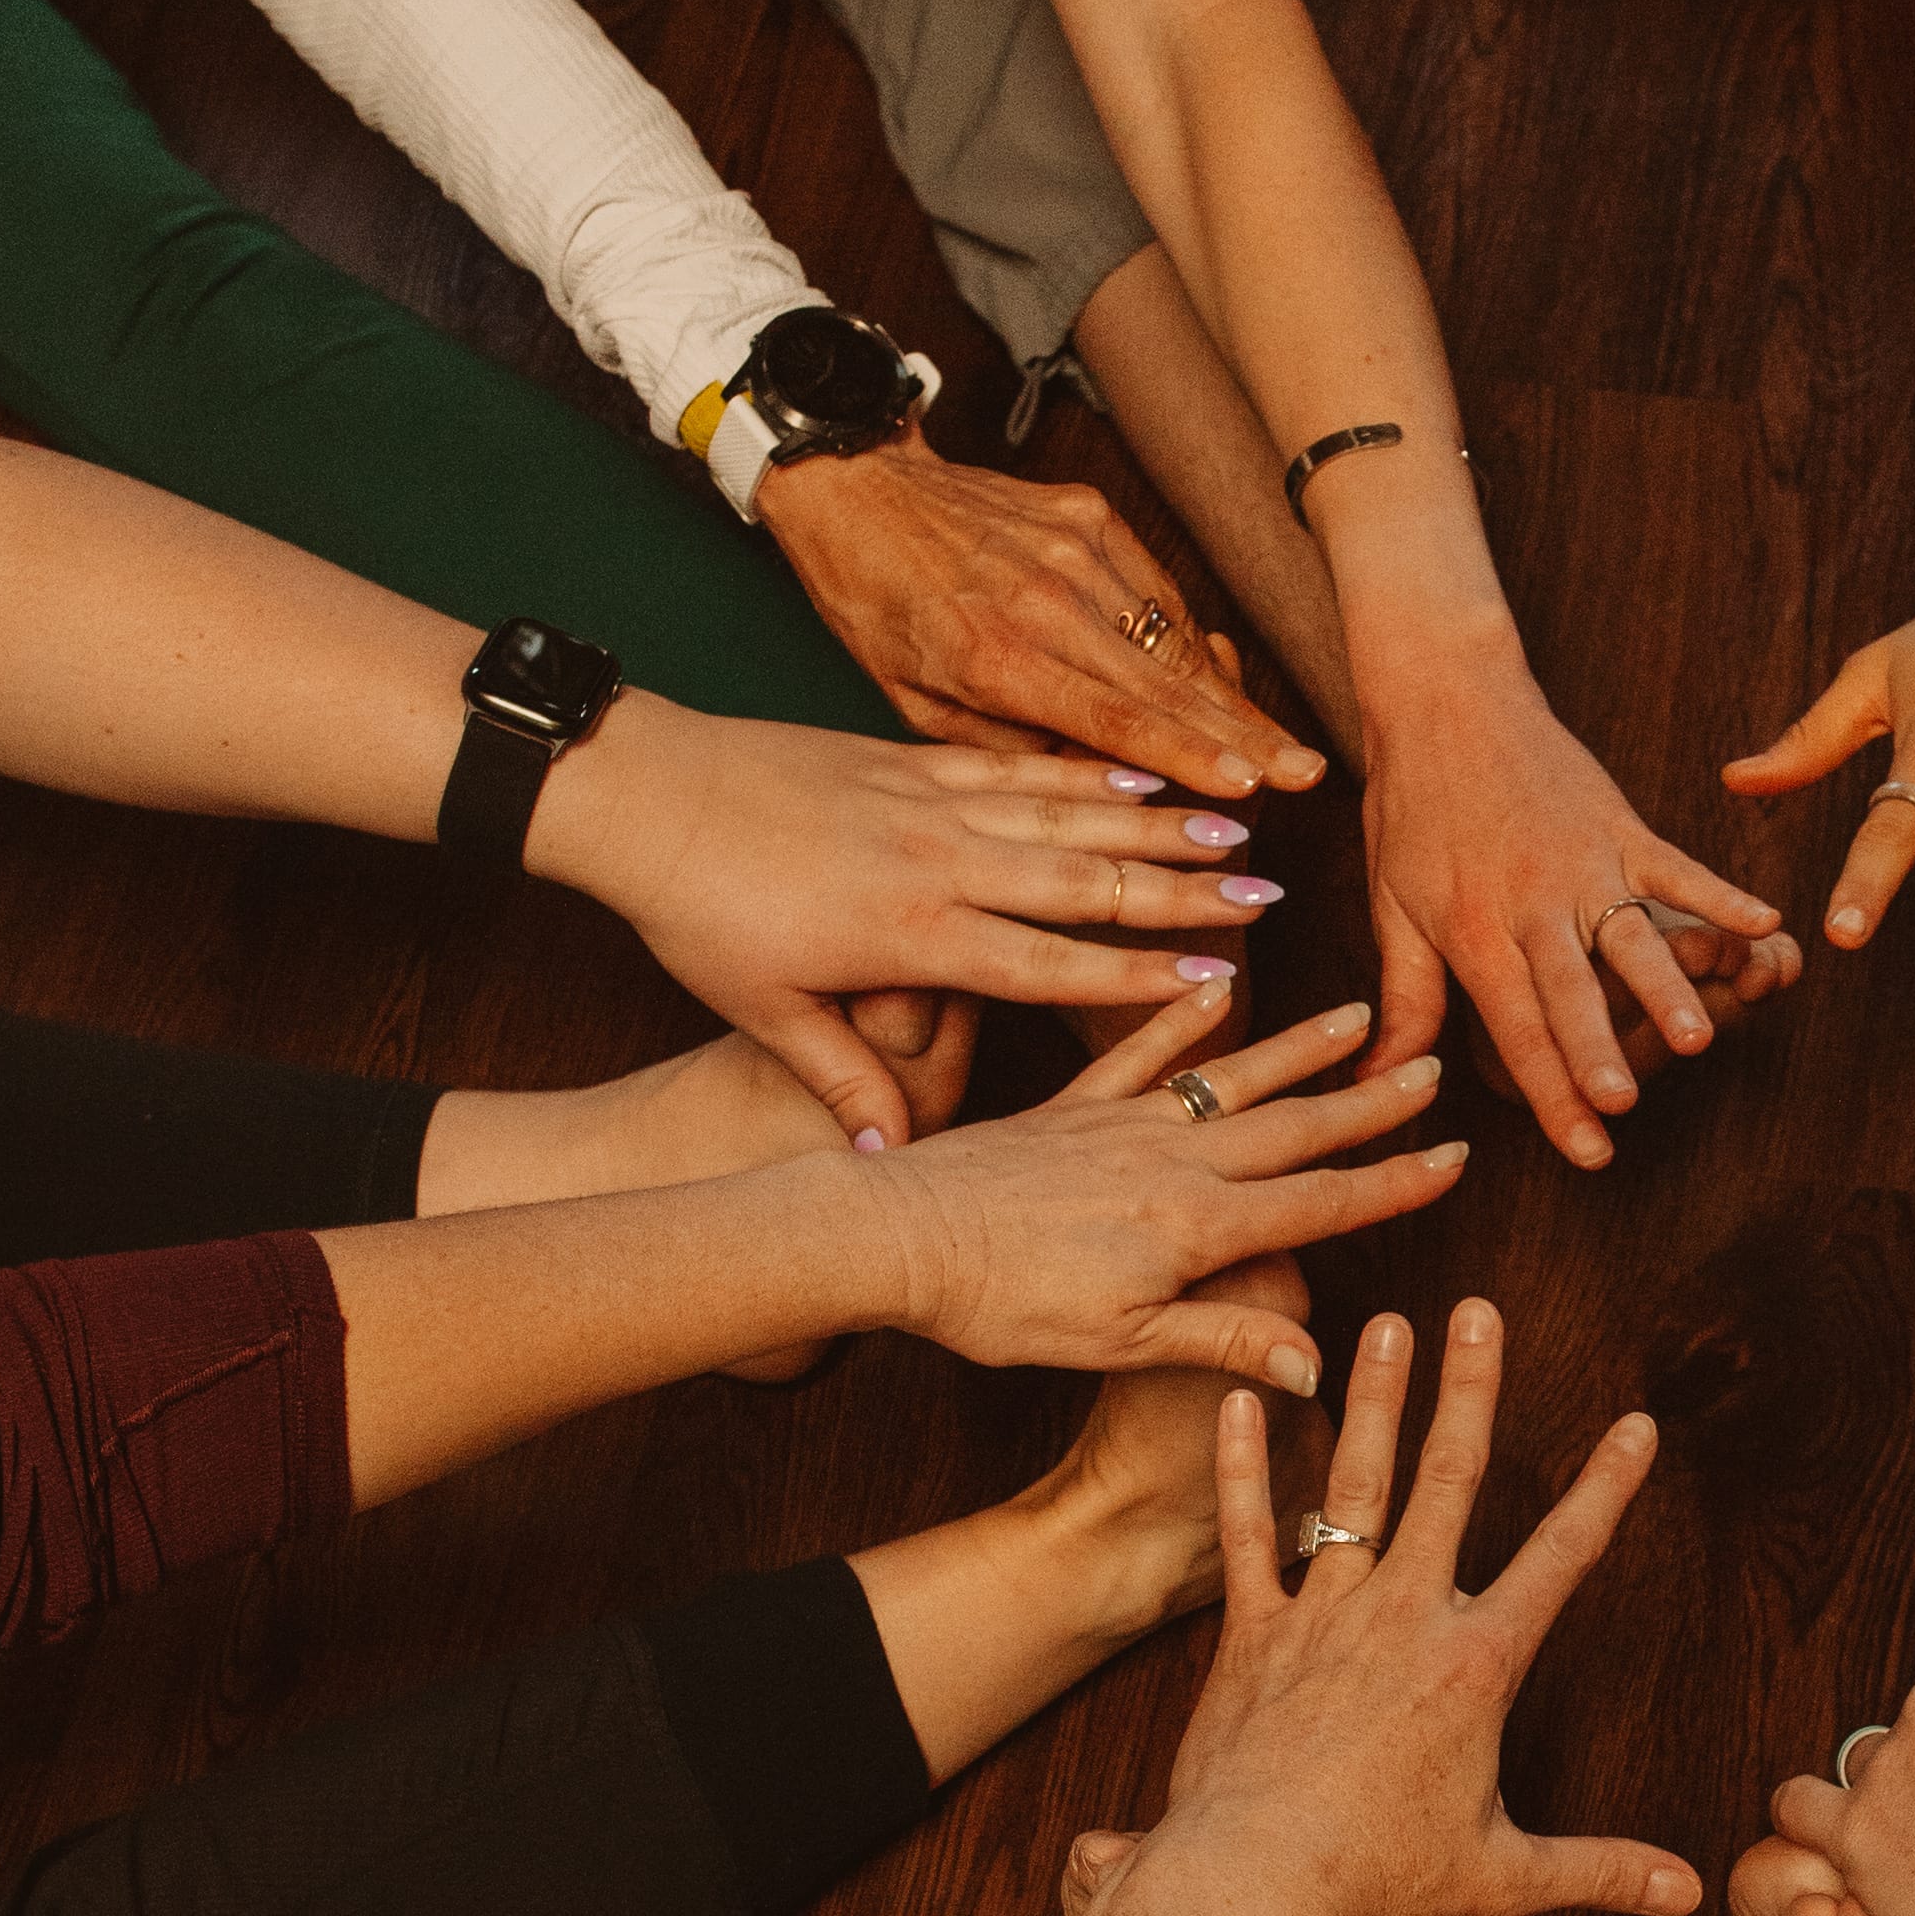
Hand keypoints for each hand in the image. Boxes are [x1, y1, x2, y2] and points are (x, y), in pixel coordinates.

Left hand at [534, 698, 1273, 1140]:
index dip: (1136, 978)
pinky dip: (1088, 770)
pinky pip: (1021, 763)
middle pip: (1087, 880)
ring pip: (1069, 812)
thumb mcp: (765, 1013)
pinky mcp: (912, 757)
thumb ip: (845, 1079)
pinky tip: (1143, 772)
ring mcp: (931, 800)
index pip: (1049, 963)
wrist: (645, 793)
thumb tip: (893, 1159)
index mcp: (913, 935)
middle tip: (1269, 898)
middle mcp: (941, 861)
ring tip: (1238, 826)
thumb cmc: (698, 911)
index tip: (1215, 984)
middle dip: (1186, 892)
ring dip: (1160, 821)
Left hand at [757, 428, 1323, 792]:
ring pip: (1173, 637)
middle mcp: (1046, 598)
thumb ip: (1010, 747)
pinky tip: (1222, 683)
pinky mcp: (1089, 515)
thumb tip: (1098, 788)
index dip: (1189, 756)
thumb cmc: (876, 604)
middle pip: (1167, 681)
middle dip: (1244, 736)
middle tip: (1308, 774)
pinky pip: (1157, 592)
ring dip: (1232, 697)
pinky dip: (1190, 640)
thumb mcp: (917, 701)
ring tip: (1283, 745)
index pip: (1115, 717)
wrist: (856, 488)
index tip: (1251, 788)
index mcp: (994, 655)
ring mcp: (1075, 548)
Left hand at [874, 993, 1466, 1375]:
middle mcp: (1175, 1161)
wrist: (898, 1238)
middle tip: (1434, 1068)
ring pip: (1235, 1077)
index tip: (1456, 1157)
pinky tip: (1216, 983)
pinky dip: (1183, 1016)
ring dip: (1303, 1047)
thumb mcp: (1121, 1343)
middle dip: (1371, 1102)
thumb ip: (1226, 1341)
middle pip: (1296, 1127)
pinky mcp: (1071, 1107)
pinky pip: (1142, 1051)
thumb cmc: (1002, 1306)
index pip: (1322, 1201)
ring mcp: (1123, 1124)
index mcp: (1197, 1225)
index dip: (1395, 1183)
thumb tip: (1320, 1365)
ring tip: (1360, 1015)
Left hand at [1155, 1297, 1704, 1915]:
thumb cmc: (1375, 1881)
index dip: (1606, 1489)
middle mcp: (1403, 1617)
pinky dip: (1243, 1471)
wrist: (1251, 1884)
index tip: (1639, 1425)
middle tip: (1479, 1311)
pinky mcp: (1252, 1634)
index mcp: (1475, 1664)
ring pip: (1356, 1484)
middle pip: (1449, 1482)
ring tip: (1387, 1324)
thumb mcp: (1503, 1877)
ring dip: (1375, 1399)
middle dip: (1473, 1390)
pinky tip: (1243, 1405)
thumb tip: (1689, 1895)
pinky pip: (1247, 1536)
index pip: (1561, 1559)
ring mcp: (1324, 1616)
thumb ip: (1599, 1871)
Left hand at [1363, 659, 1791, 1170]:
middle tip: (1623, 1107)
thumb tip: (1381, 1083)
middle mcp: (1532, 901)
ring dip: (1665, 987)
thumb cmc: (1413, 806)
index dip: (1549, 1092)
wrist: (1445, 696)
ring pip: (1631, 935)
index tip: (1585, 1149)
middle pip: (1570, 990)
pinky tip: (1768, 925)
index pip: (1515, 1026)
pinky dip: (1722, 894)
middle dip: (1598, 1051)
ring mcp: (1583, 861)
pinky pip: (1677, 865)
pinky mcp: (1619, 824)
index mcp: (1474, 929)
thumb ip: (1405, 1000)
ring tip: (1698, 1037)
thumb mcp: (1392, 905)